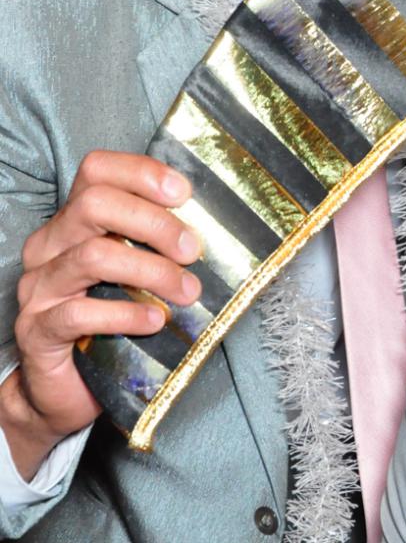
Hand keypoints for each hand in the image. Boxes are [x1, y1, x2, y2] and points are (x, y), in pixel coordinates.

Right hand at [2, 153, 200, 478]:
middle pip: (94, 204)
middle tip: (194, 250)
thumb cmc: (112, 318)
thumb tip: (218, 226)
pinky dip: (126, 314)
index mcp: (73, 222)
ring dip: (152, 271)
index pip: (96, 171)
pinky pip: (79, 313)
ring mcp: (39, 287)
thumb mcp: (137, 272)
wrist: (67, 386)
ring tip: (188, 290)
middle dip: (155, 223)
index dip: (142, 173)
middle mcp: (49, 246)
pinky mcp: (36, 330)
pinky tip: (156, 320)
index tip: (185, 194)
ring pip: (93, 256)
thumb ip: (159, 244)